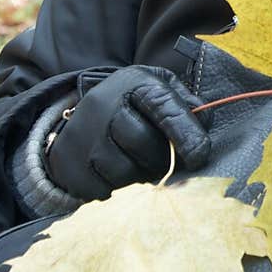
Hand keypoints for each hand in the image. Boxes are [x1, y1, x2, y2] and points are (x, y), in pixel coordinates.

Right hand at [47, 65, 210, 200]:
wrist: (84, 111)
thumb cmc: (135, 103)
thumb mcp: (160, 90)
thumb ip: (186, 105)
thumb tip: (204, 125)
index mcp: (134, 83)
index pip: (163, 106)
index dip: (185, 133)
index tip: (200, 156)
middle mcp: (104, 104)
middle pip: (142, 143)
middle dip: (161, 160)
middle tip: (165, 163)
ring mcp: (82, 133)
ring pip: (122, 170)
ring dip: (138, 176)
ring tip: (138, 164)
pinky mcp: (68, 160)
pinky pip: (101, 188)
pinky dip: (115, 188)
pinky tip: (116, 173)